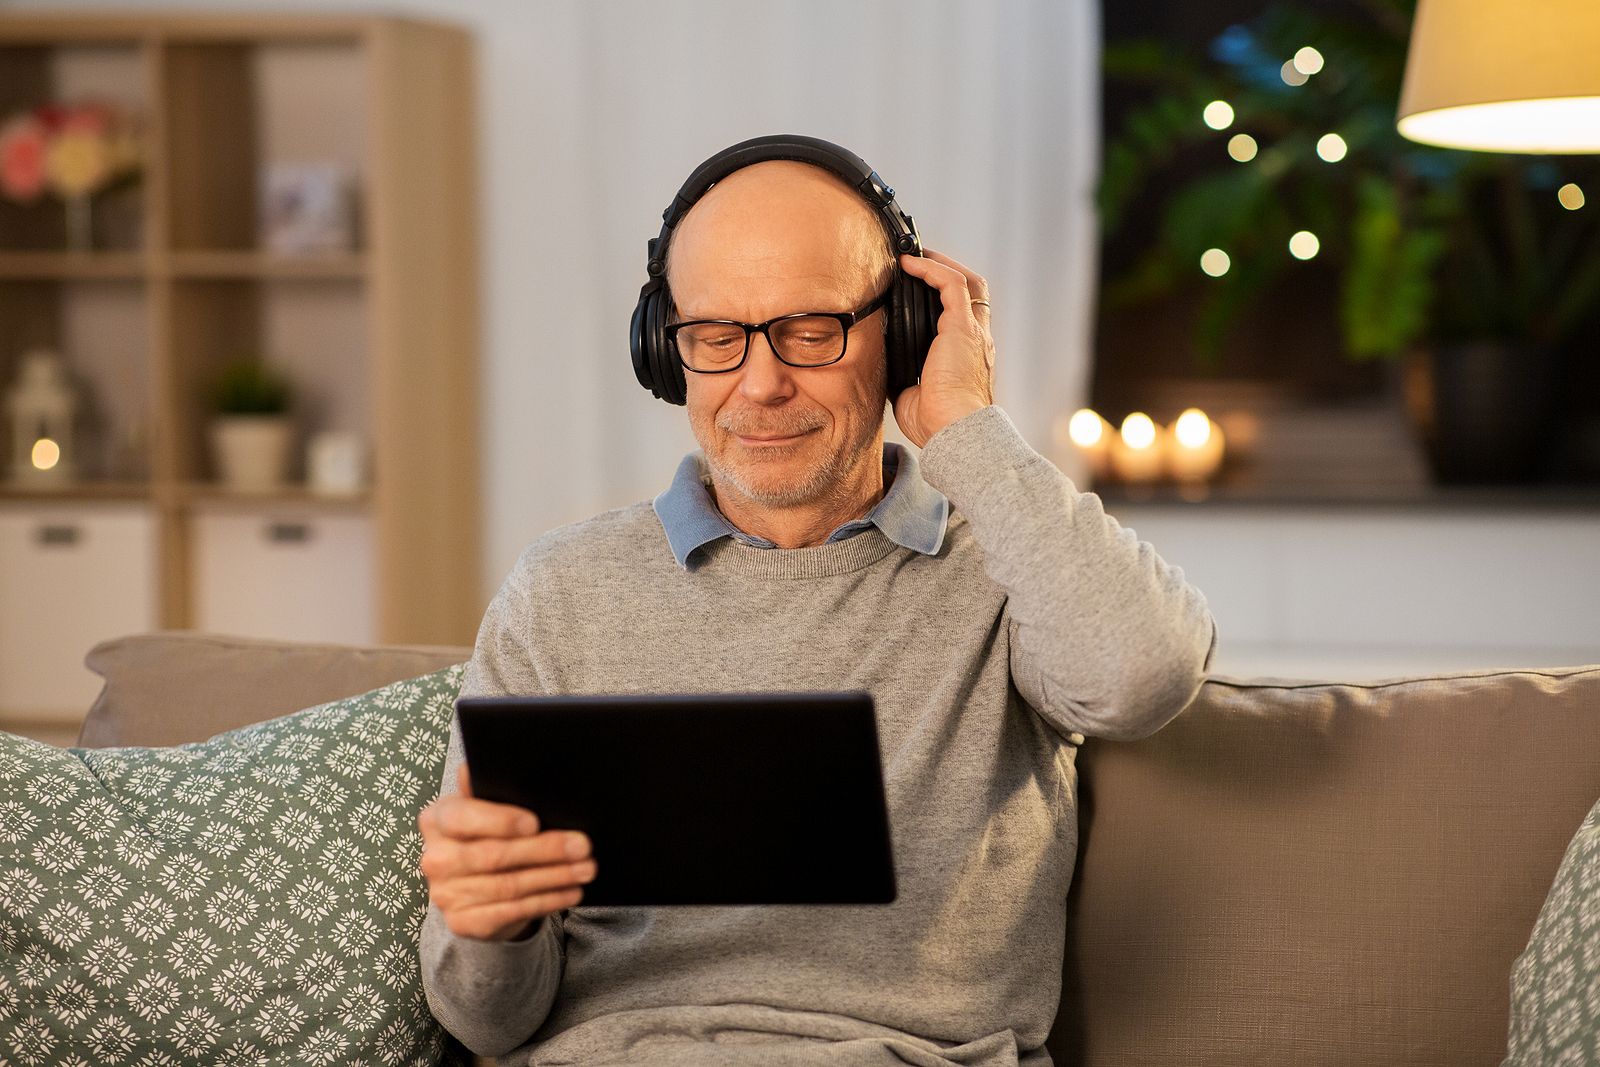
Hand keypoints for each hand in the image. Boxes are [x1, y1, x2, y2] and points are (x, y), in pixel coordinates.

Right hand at [418, 764, 595, 940]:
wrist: (477, 887)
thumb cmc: (488, 834)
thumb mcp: (486, 806)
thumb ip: (486, 787)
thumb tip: (480, 763)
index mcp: (437, 820)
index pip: (463, 817)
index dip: (500, 820)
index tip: (535, 821)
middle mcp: (435, 858)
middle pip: (494, 855)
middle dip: (545, 849)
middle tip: (582, 845)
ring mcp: (446, 894)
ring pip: (509, 885)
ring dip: (555, 876)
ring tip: (586, 867)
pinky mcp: (463, 922)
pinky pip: (512, 911)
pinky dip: (547, 900)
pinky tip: (571, 890)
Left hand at [892, 249, 995, 446]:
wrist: (955, 433)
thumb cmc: (937, 425)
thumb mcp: (913, 394)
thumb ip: (903, 375)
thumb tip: (882, 364)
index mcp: (969, 357)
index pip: (964, 315)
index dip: (944, 296)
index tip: (917, 287)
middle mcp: (977, 340)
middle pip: (972, 291)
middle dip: (945, 271)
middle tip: (915, 263)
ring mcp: (973, 331)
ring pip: (965, 280)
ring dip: (938, 263)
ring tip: (911, 256)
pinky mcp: (963, 327)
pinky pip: (951, 283)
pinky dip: (930, 269)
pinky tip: (908, 264)